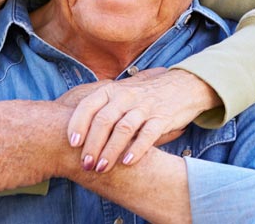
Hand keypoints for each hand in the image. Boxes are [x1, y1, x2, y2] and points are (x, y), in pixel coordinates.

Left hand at [66, 68, 221, 172]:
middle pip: (104, 120)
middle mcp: (127, 96)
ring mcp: (145, 106)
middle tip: (86, 164)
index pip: (89, 105)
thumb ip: (101, 109)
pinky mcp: (162, 117)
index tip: (72, 144)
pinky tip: (128, 162)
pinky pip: (148, 133)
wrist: (182, 85)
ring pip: (124, 128)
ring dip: (110, 150)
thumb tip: (75, 134)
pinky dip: (137, 148)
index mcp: (112, 90)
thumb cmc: (143, 96)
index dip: (78, 124)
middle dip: (93, 144)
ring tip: (102, 168)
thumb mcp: (121, 95)